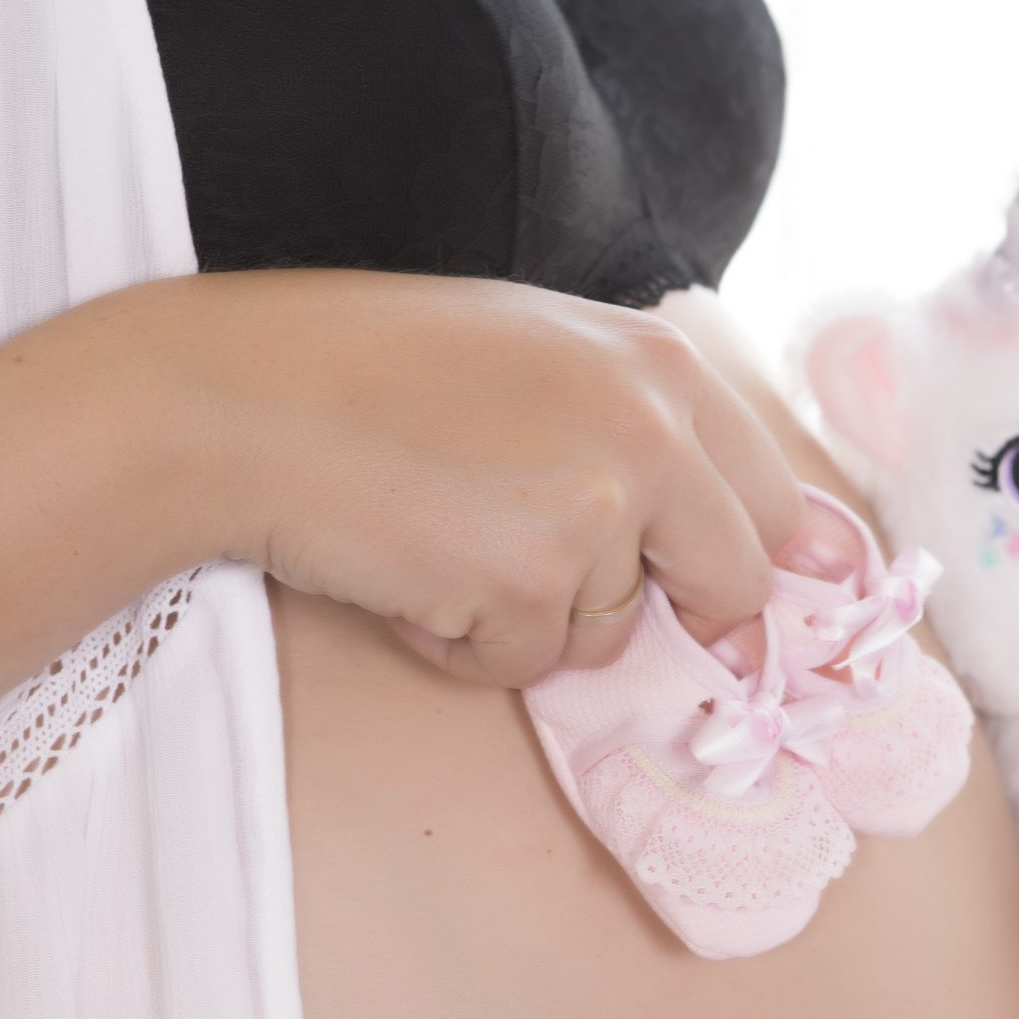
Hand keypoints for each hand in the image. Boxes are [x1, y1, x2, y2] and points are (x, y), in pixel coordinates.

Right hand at [136, 269, 804, 687]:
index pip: (777, 496)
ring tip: (440, 539)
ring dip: (530, 618)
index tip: (703, 594)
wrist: (241, 400)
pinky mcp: (529, 587)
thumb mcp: (533, 353)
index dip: (740, 558)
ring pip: (611, 633)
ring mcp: (599, 510)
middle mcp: (652, 429)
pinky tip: (406, 571)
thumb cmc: (366, 369)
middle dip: (661, 607)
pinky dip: (464, 645)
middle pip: (736, 582)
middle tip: (560, 584)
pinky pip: (524, 666)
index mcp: (659, 362)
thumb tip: (716, 528)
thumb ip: (630, 422)